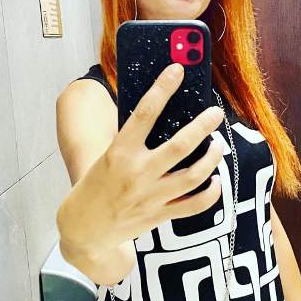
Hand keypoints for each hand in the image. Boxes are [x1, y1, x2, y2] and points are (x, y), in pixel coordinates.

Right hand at [57, 63, 225, 256]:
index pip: (144, 113)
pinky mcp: (160, 216)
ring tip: (217, 145)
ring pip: (194, 175)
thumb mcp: (104, 156)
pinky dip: (210, 192)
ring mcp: (151, 197)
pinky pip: (195, 205)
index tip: (177, 70)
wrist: (83, 230)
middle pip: (181, 145)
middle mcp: (137, 173)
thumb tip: (161, 114)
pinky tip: (214, 179)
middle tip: (215, 113)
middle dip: (203, 125)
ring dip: (211, 158)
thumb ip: (130, 139)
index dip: (162, 88)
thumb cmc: (93, 187)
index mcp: (118, 152)